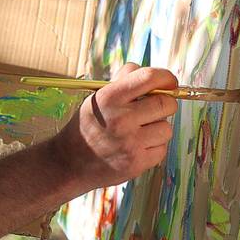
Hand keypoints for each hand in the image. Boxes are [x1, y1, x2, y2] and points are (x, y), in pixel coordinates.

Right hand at [52, 63, 178, 189]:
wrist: (70, 163)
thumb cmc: (88, 125)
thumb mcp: (97, 97)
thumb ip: (124, 80)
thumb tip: (157, 76)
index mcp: (110, 97)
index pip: (150, 78)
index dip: (166, 77)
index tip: (169, 82)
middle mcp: (120, 119)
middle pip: (166, 104)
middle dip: (164, 105)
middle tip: (153, 110)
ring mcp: (130, 143)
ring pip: (167, 128)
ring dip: (158, 128)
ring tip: (140, 132)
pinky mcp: (136, 163)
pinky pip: (162, 149)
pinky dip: (154, 147)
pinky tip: (137, 147)